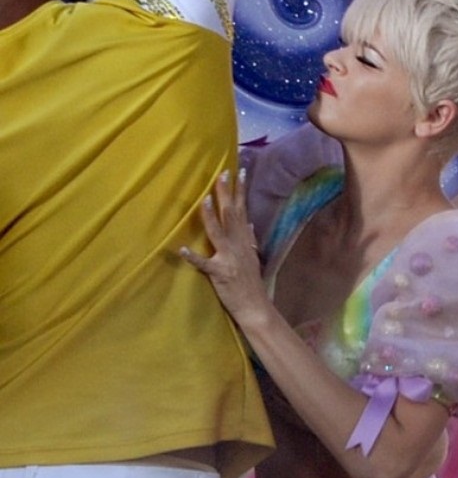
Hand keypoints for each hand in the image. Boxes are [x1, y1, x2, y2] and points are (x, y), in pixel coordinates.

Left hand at [179, 167, 269, 328]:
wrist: (255, 307)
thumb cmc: (251, 283)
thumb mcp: (253, 257)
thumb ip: (250, 239)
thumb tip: (250, 223)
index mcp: (244, 240)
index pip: (242, 209)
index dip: (240, 190)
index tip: (237, 170)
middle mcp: (238, 245)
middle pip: (232, 215)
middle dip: (226, 194)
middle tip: (221, 174)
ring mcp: (229, 258)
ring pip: (219, 233)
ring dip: (212, 216)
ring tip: (206, 199)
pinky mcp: (219, 273)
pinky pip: (204, 264)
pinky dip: (194, 257)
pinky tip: (182, 249)